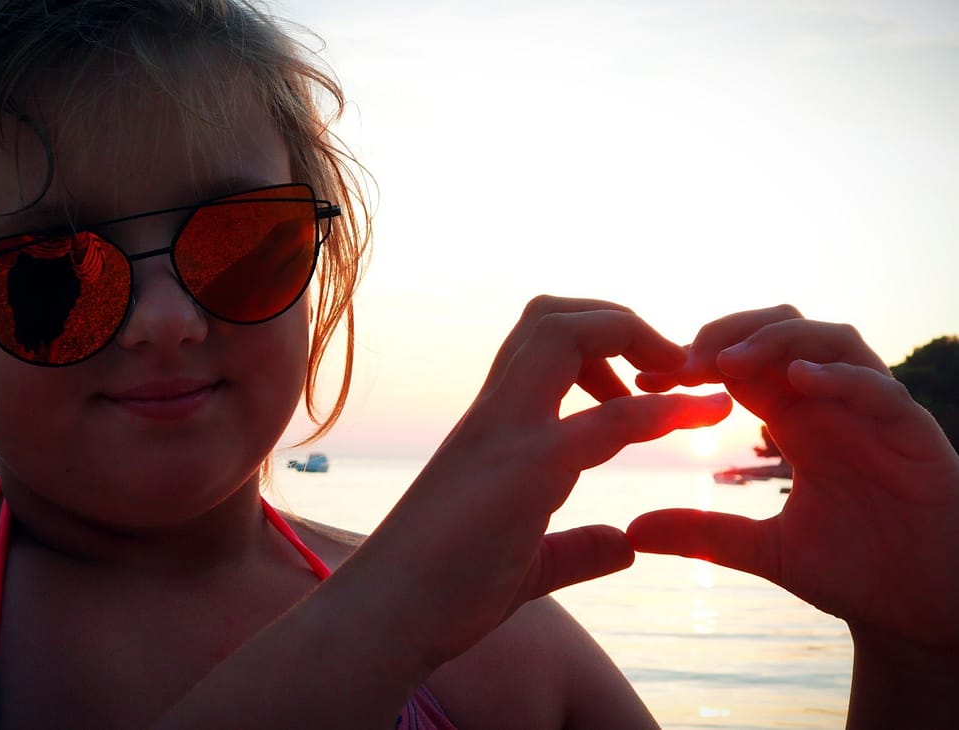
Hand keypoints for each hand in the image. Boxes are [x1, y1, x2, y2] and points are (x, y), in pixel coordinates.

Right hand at [352, 296, 731, 670]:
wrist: (389, 617)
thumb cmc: (442, 589)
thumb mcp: (527, 563)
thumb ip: (577, 549)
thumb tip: (624, 546)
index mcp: (496, 426)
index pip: (543, 342)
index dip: (600, 344)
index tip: (643, 384)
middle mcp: (499, 412)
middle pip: (553, 314)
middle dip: (618, 320)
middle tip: (668, 366)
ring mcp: (509, 434)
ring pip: (568, 335)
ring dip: (637, 340)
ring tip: (686, 377)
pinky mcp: (526, 470)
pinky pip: (606, 420)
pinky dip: (663, 411)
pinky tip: (707, 416)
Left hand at [628, 306, 958, 652]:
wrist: (920, 612)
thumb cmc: (852, 570)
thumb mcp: (764, 550)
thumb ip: (705, 534)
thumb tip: (635, 531)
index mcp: (794, 420)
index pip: (741, 365)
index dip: (693, 361)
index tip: (645, 380)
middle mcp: (831, 404)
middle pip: (782, 330)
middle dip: (729, 334)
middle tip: (682, 362)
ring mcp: (873, 413)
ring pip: (831, 340)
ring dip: (777, 340)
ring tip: (728, 363)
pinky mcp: (914, 435)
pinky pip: (880, 389)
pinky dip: (841, 376)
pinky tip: (802, 381)